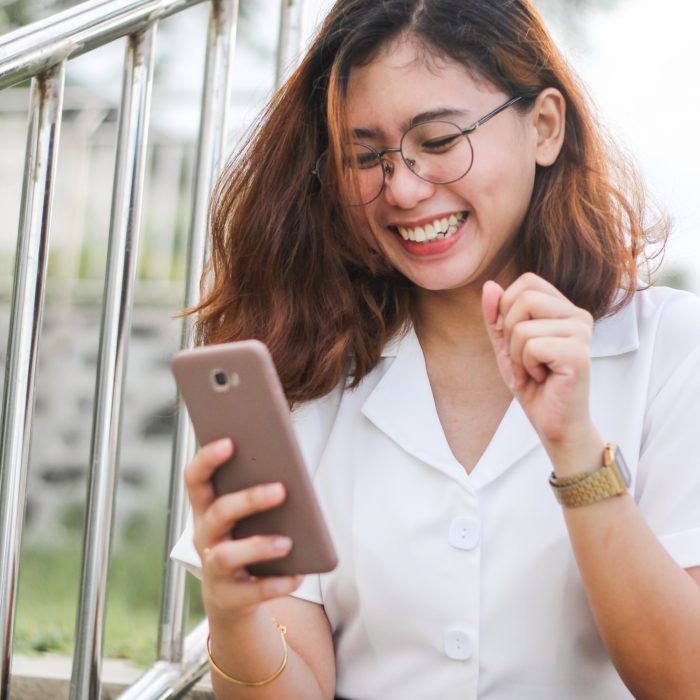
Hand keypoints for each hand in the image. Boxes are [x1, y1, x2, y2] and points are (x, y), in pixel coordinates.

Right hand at [184, 439, 302, 620]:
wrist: (233, 598)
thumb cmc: (245, 540)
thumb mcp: (247, 516)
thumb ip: (258, 488)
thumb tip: (287, 465)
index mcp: (206, 509)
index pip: (195, 478)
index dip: (207, 459)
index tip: (230, 441)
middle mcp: (204, 537)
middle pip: (218, 513)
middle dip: (248, 500)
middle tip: (281, 489)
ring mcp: (213, 569)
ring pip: (227, 555)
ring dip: (259, 546)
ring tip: (288, 542)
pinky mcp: (229, 598)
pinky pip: (252, 592)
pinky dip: (277, 583)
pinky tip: (299, 574)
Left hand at [481, 273, 600, 470]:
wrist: (553, 422)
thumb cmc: (533, 383)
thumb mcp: (506, 346)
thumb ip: (496, 316)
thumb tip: (489, 285)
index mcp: (564, 308)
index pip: (527, 282)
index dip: (507, 308)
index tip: (512, 339)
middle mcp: (578, 315)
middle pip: (524, 298)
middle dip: (509, 333)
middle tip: (522, 359)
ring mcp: (582, 333)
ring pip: (523, 327)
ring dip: (516, 356)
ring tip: (533, 371)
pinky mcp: (578, 354)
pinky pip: (532, 347)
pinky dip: (526, 367)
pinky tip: (542, 378)